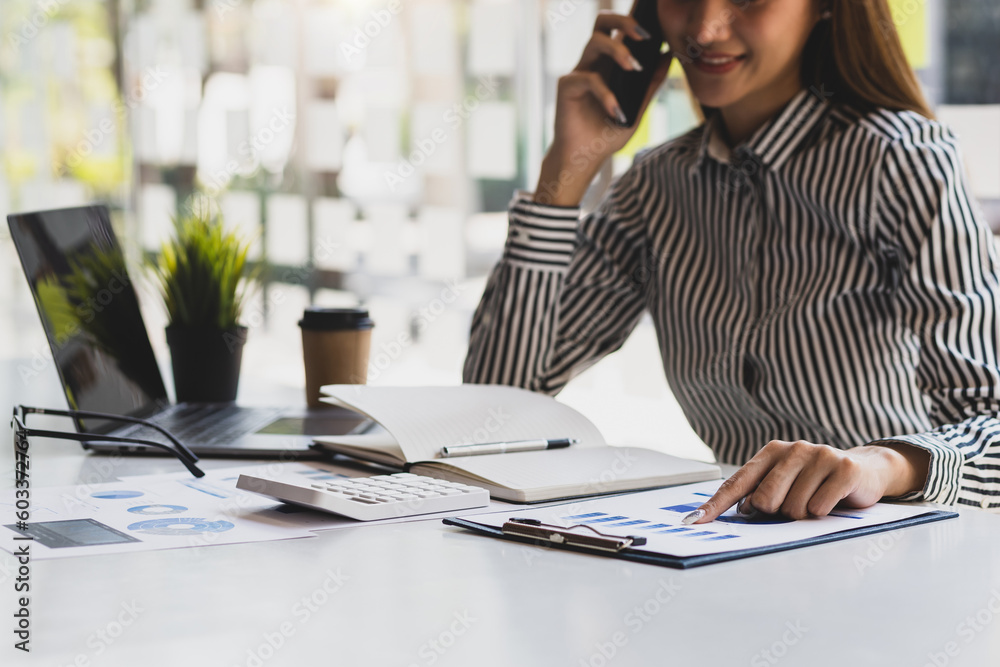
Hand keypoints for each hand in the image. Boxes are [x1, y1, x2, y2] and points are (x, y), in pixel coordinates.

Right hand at [534, 11, 672, 205]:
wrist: (585, 159)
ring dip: (617, 49)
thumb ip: (651, 83)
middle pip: (602, 23)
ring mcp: (579, 72)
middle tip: (643, 35)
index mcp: (609, 64)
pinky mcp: (567, 86)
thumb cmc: (607, 135)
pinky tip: (616, 111)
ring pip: (595, 41)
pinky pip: (588, 78)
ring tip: (633, 67)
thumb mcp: (637, 108)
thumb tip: (669, 55)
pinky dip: (606, 94)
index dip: (634, 22)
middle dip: (623, 20)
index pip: (619, 30)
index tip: (657, 30)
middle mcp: (593, 63)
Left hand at [683, 440, 930, 523]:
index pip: (737, 482)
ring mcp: (819, 455)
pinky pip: (819, 507)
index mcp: (771, 452)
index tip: (694, 521)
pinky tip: (830, 501)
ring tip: (815, 502)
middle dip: (777, 512)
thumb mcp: (784, 483)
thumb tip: (740, 510)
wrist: (864, 470)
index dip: (716, 504)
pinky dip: (822, 512)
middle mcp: (793, 449)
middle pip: (765, 499)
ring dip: (803, 515)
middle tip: (794, 505)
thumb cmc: (815, 481)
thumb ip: (759, 493)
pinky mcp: (843, 468)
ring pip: (793, 508)